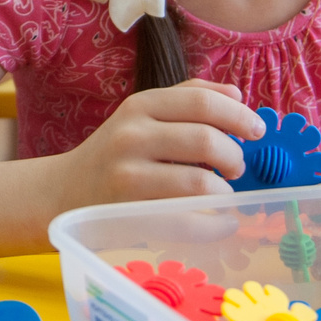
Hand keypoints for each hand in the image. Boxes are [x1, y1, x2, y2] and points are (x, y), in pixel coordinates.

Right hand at [53, 79, 261, 210]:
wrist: (64, 191)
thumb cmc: (115, 152)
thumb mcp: (142, 114)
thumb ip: (188, 97)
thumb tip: (237, 96)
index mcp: (140, 105)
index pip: (201, 101)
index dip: (238, 115)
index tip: (256, 130)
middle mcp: (132, 136)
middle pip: (207, 140)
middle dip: (235, 157)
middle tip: (236, 167)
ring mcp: (128, 176)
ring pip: (200, 183)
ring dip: (226, 191)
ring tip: (223, 193)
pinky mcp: (129, 212)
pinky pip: (187, 220)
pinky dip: (216, 224)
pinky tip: (222, 222)